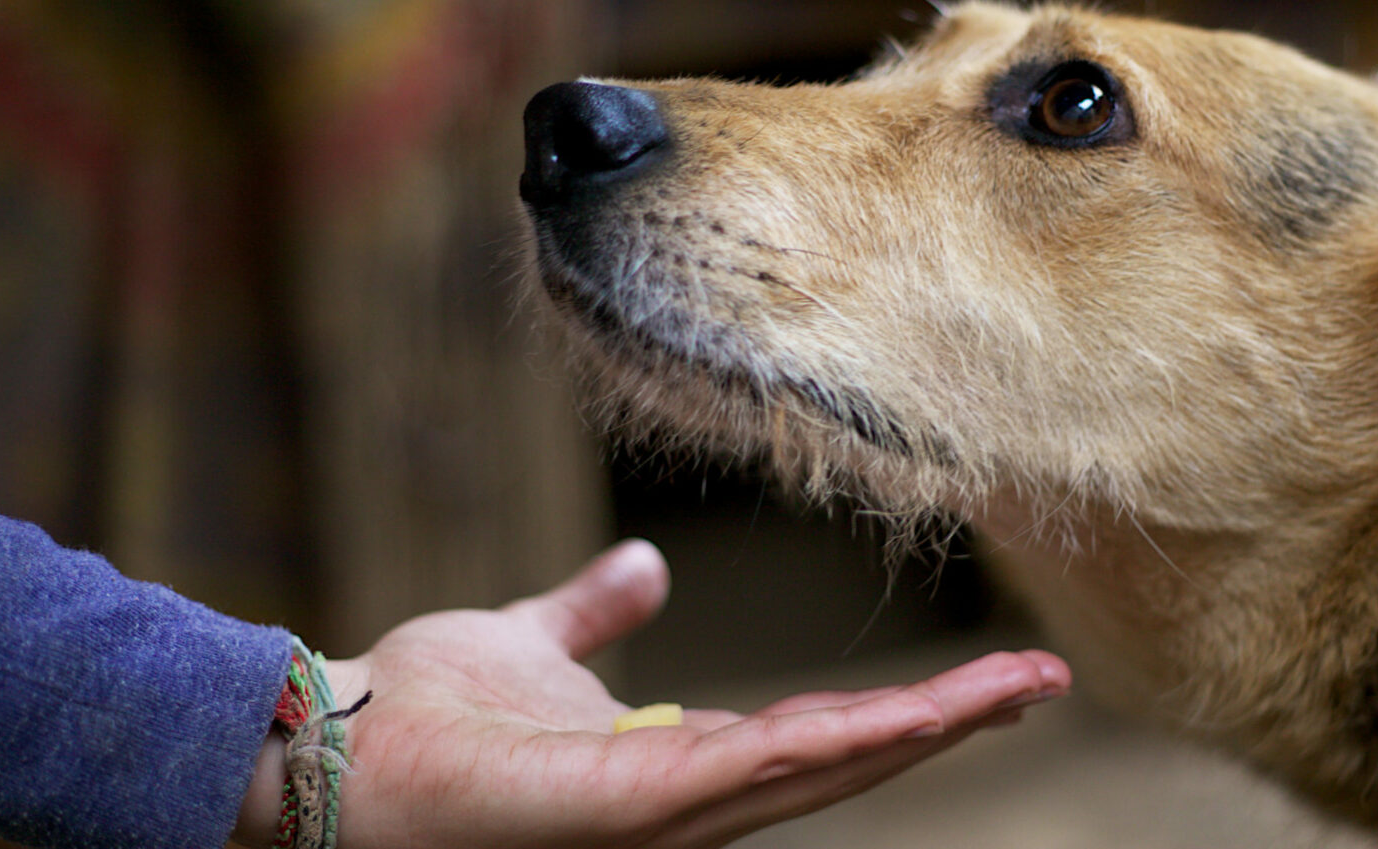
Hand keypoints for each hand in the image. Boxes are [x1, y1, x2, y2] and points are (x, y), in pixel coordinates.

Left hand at [231, 539, 1069, 848]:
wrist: (332, 744)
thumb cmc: (424, 713)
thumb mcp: (532, 640)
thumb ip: (593, 610)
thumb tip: (650, 564)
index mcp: (677, 763)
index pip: (814, 736)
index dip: (901, 712)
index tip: (983, 675)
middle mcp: (689, 802)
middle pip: (845, 761)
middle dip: (948, 724)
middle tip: (1045, 680)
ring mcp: (665, 814)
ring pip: (821, 770)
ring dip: (921, 733)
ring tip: (1015, 691)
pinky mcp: (633, 806)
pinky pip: (752, 771)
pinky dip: (838, 747)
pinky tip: (907, 719)